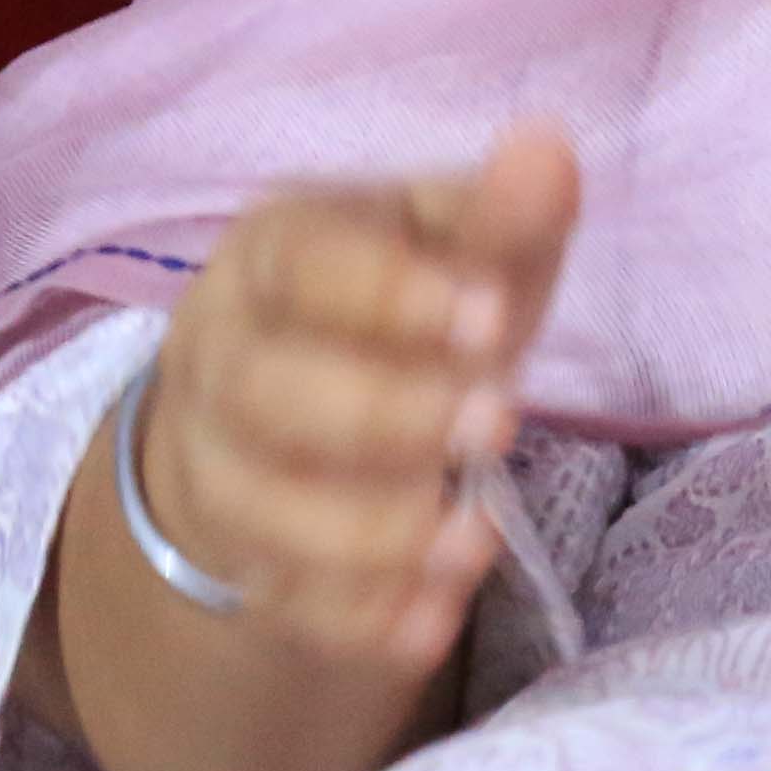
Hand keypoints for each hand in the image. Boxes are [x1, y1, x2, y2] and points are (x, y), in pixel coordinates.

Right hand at [110, 127, 582, 679]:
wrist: (302, 412)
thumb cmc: (398, 302)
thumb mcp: (451, 245)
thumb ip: (500, 212)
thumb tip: (550, 150)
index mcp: (271, 255)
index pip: (301, 264)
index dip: (387, 293)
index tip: (493, 316)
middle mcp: (221, 359)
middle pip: (264, 392)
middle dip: (381, 414)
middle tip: (499, 421)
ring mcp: (222, 472)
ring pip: (261, 512)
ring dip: (372, 532)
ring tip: (478, 534)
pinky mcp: (249, 567)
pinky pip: (286, 607)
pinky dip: (360, 620)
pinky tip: (434, 619)